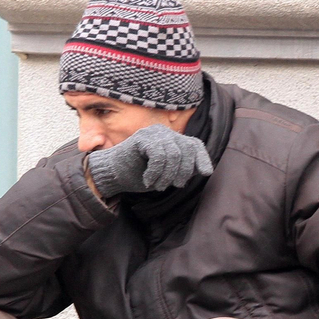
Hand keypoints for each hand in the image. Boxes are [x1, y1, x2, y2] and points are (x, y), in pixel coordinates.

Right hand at [85, 124, 212, 198]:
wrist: (113, 174)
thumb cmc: (139, 174)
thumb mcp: (167, 174)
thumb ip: (183, 169)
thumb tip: (205, 170)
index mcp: (172, 139)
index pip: (194, 144)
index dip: (202, 158)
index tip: (205, 173)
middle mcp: (165, 132)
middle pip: (186, 150)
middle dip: (183, 172)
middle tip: (173, 185)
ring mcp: (153, 133)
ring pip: (174, 154)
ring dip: (167, 175)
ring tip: (159, 186)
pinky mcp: (142, 138)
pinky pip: (158, 155)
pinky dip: (156, 172)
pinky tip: (149, 180)